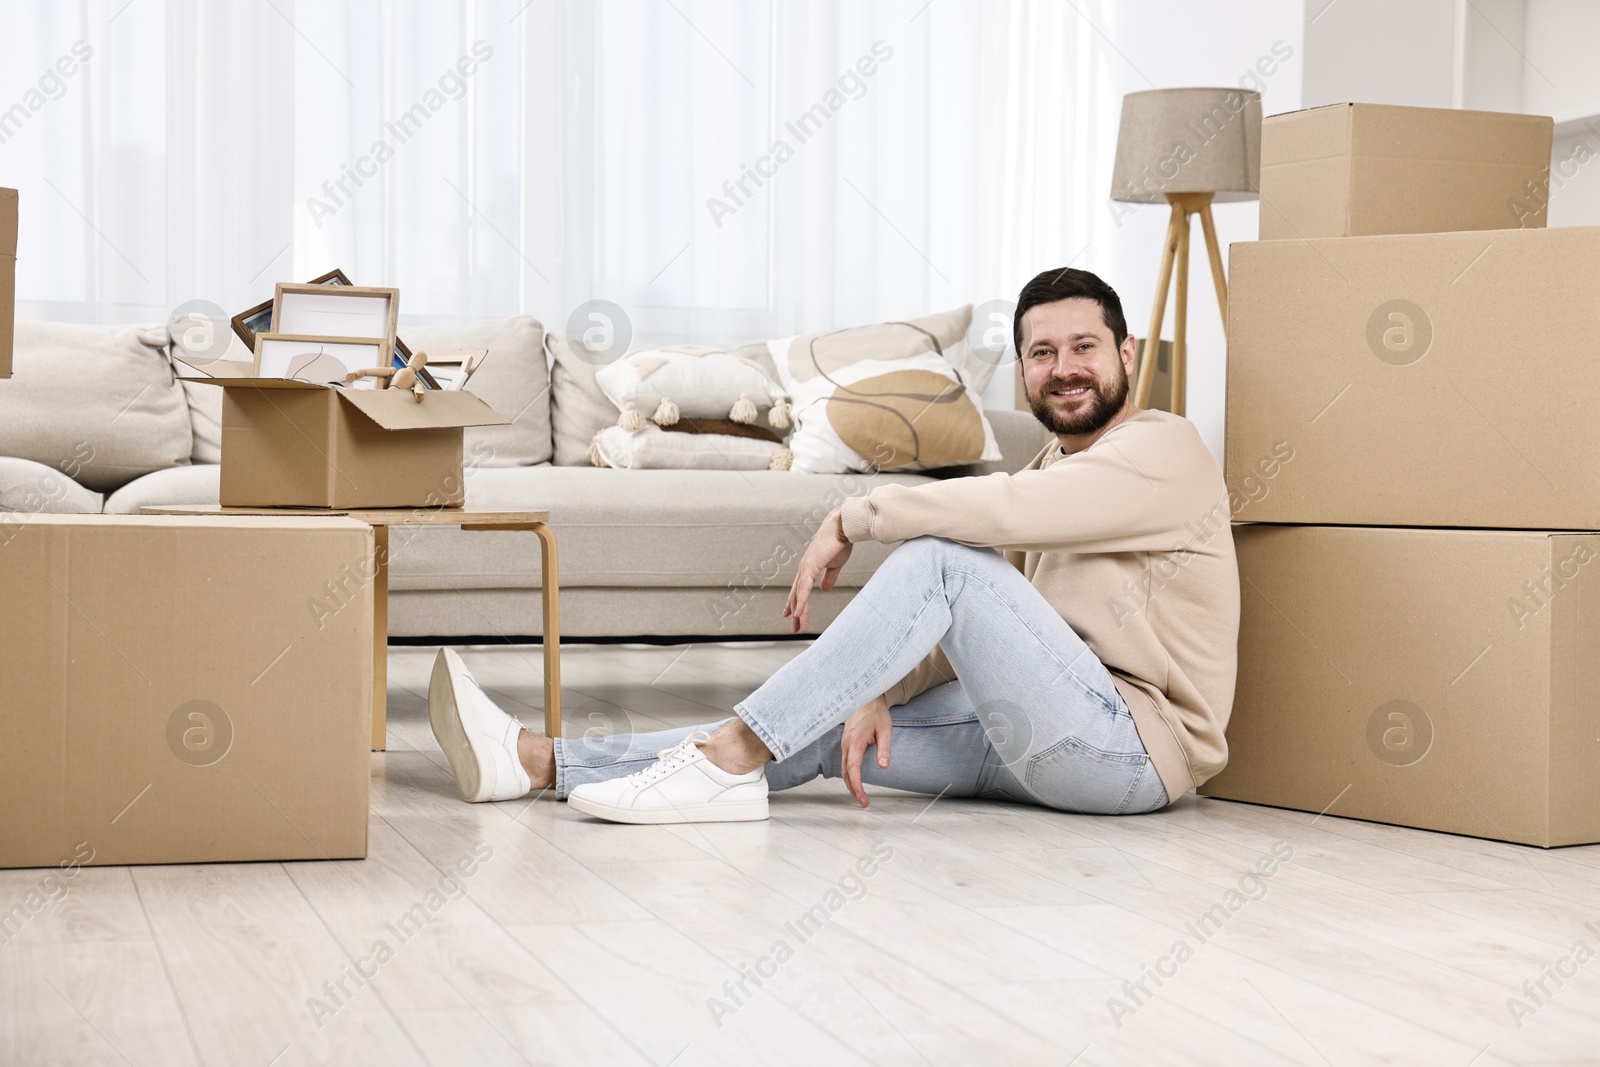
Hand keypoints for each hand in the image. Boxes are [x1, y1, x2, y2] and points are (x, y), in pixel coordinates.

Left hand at [783, 508, 852, 633]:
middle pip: (796, 595)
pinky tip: (798, 613)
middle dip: (795, 612)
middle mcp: (803, 568)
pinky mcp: (810, 567)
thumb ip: (829, 577)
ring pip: (798, 595)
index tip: (793, 615)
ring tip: (797, 627)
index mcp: (809, 568)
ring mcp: (805, 567)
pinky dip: (800, 601)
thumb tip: (824, 590)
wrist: (843, 528)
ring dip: (798, 612)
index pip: (800, 589)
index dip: (796, 603)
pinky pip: (803, 588)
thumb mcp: (835, 565)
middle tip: (794, 628)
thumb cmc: (840, 542)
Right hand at [840, 695, 891, 807]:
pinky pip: (844, 763)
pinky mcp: (846, 744)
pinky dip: (849, 775)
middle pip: (845, 773)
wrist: (866, 698)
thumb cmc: (876, 713)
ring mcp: (844, 744)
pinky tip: (855, 782)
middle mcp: (846, 744)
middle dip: (853, 790)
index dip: (857, 785)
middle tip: (864, 803)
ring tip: (861, 797)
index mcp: (855, 741)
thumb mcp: (885, 729)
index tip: (863, 797)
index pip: (853, 768)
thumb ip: (884, 748)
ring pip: (843, 769)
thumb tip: (884, 766)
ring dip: (850, 784)